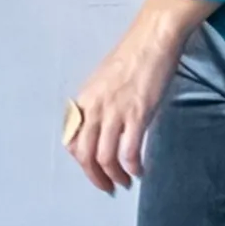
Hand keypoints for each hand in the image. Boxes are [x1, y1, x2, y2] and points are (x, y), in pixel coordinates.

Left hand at [64, 0, 217, 193]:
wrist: (154, 39)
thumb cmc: (134, 55)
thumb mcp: (105, 80)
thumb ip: (99, 103)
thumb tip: (103, 124)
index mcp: (85, 99)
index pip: (71, 139)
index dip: (80, 160)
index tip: (93, 168)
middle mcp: (94, 108)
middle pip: (85, 154)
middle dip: (94, 177)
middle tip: (107, 187)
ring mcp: (115, 112)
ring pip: (105, 157)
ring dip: (114, 176)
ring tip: (124, 182)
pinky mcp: (137, 114)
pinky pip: (129, 151)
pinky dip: (132, 167)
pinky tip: (139, 170)